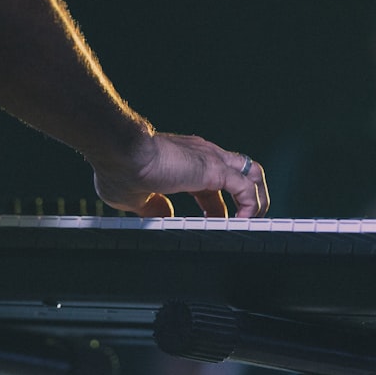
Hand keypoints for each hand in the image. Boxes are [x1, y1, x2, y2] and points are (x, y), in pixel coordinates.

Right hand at [91, 132, 268, 217]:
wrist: (119, 151)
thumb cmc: (118, 167)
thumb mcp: (136, 196)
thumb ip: (152, 206)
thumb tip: (160, 216)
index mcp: (186, 162)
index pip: (214, 183)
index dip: (219, 206)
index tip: (216, 223)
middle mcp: (204, 156)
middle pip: (241, 173)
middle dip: (247, 200)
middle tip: (243, 223)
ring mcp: (211, 160)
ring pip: (252, 174)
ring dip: (257, 200)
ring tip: (251, 223)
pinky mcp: (215, 169)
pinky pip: (246, 188)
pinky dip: (251, 206)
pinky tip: (243, 222)